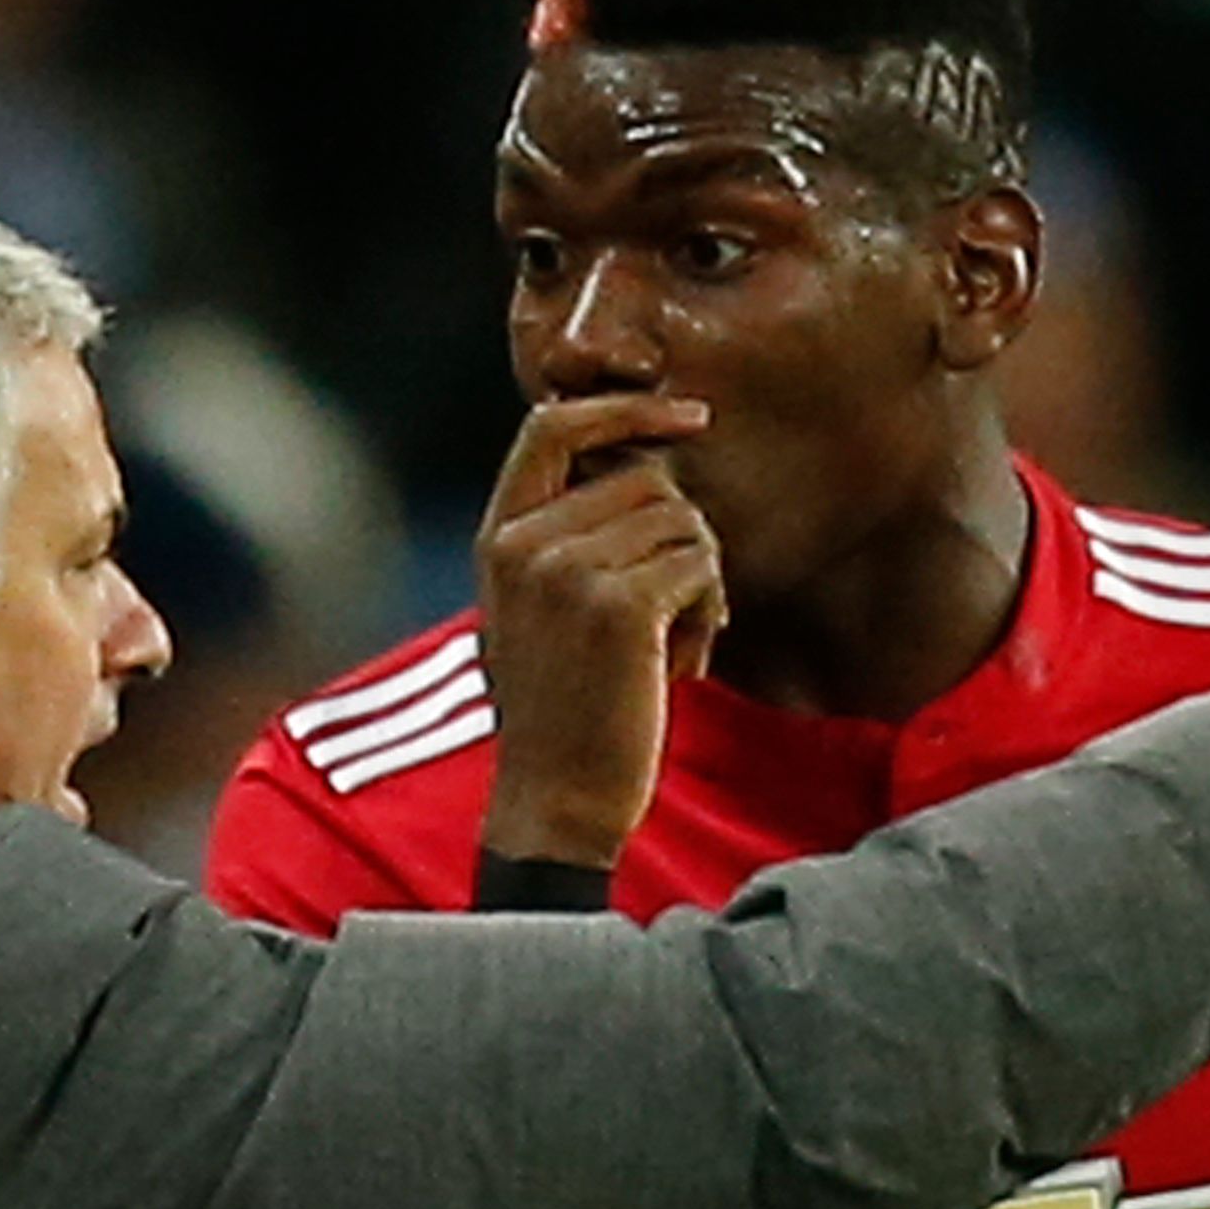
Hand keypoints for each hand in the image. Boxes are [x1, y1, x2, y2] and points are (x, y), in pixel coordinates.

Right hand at [473, 392, 724, 868]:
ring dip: (700, 582)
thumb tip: (655, 464)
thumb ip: (570, 536)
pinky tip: (681, 664)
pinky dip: (711, 612)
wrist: (555, 801)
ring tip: (670, 647)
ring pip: (684, 522)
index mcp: (498, 536)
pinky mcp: (621, 606)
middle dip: (681, 539)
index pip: (552, 425)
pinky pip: (701, 564)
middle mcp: (524, 542)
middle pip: (648, 479)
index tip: (689, 415)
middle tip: (673, 614)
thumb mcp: (539, 609)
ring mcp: (568, 570)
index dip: (625, 407)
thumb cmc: (566, 710)